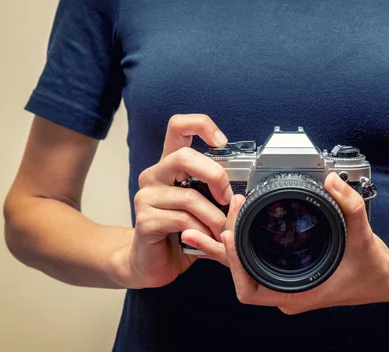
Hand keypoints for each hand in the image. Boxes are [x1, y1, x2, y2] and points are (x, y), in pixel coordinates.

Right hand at [112, 114, 232, 288]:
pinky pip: (182, 220)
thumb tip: (244, 192)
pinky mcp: (144, 219)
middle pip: (183, 156)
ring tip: (222, 231)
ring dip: (214, 217)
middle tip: (227, 198)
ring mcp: (146, 196)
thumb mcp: (204, 207)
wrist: (154, 263)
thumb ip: (216, 193)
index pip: (178, 127)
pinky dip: (201, 231)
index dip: (201, 125)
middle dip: (214, 175)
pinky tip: (205, 239)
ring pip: (189, 196)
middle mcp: (155, 175)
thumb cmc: (182, 232)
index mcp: (170, 165)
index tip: (222, 142)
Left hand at [220, 172, 388, 313]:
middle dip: (223, 248)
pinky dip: (239, 248)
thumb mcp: (364, 237)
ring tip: (199, 228)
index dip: (235, 264)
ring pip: (244, 270)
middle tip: (219, 216)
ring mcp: (285, 285)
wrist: (384, 279)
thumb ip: (350, 206)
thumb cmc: (372, 269)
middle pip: (241, 276)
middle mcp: (286, 293)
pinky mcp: (287, 273)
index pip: (251, 290)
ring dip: (223, 249)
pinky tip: (226, 233)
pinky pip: (255, 262)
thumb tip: (331, 181)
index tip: (229, 235)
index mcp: (299, 293)